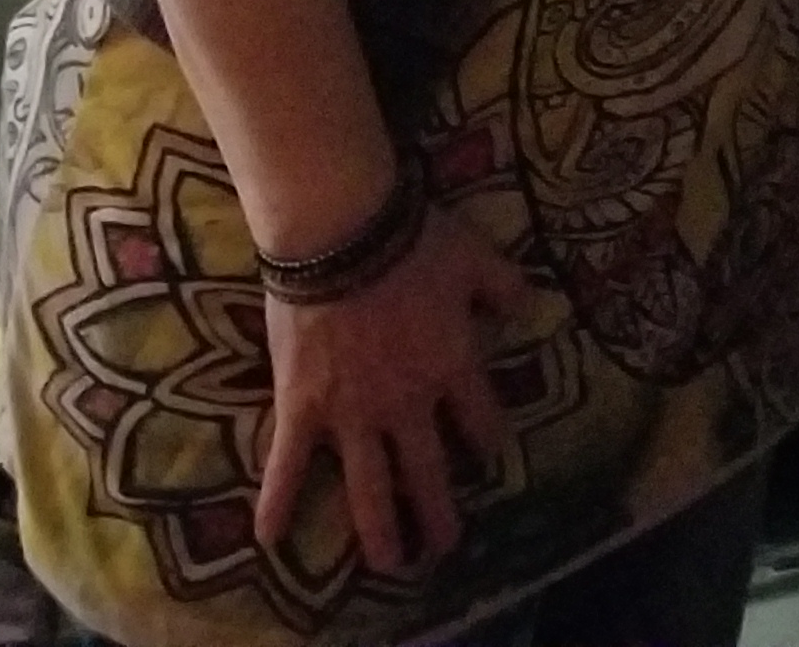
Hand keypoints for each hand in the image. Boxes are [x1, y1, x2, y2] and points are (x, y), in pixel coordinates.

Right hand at [253, 205, 533, 578]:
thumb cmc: (413, 241)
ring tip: (389, 565)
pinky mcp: (301, 409)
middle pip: (431, 474)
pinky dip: (276, 504)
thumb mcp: (478, 257)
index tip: (489, 454)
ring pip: (370, 490)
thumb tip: (528, 308)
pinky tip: (269, 540)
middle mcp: (407, 404)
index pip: (484, 424)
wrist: (341, 232)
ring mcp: (352, 414)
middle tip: (444, 546)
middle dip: (440, 516)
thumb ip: (505, 287)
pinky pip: (287, 466)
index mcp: (453, 368)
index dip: (489, 441)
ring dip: (380, 533)